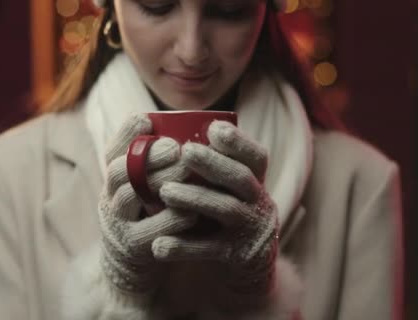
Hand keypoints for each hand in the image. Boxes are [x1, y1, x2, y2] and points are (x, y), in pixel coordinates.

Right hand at [98, 114, 195, 301]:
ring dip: (160, 181)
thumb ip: (153, 162)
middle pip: (119, 171)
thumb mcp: (143, 188)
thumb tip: (170, 124)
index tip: (146, 120)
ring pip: (130, 196)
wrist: (132, 266)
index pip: (112, 151)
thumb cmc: (147, 216)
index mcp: (114, 180)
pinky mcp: (134, 247)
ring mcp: (118, 223)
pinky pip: (150, 230)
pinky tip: (193, 210)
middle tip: (176, 147)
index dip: (126, 134)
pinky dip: (172, 218)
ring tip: (187, 171)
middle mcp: (109, 198)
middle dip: (147, 155)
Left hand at [152, 120, 278, 308]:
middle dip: (213, 162)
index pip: (256, 157)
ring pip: (225, 209)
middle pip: (241, 177)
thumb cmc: (222, 215)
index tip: (214, 128)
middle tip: (185, 151)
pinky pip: (209, 250)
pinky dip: (184, 247)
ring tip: (165, 191)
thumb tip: (167, 132)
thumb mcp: (225, 190)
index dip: (238, 141)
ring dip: (195, 198)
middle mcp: (259, 202)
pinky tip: (159, 245)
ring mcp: (249, 229)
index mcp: (255, 181)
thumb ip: (209, 167)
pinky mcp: (237, 256)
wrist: (242, 265)